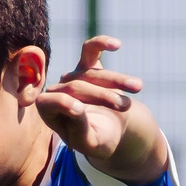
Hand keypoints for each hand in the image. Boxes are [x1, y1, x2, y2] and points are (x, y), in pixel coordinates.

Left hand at [30, 36, 147, 163]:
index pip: (48, 102)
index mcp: (49, 112)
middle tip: (123, 106)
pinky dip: (102, 43)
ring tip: (137, 88)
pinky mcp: (87, 64)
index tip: (79, 109)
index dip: (61, 103)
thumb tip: (76, 107)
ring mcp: (72, 76)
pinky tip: (116, 45)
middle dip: (102, 96)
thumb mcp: (90, 142)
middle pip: (75, 86)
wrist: (114, 131)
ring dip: (116, 81)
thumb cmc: (99, 141)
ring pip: (91, 72)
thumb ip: (79, 127)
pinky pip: (91, 49)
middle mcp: (57, 90)